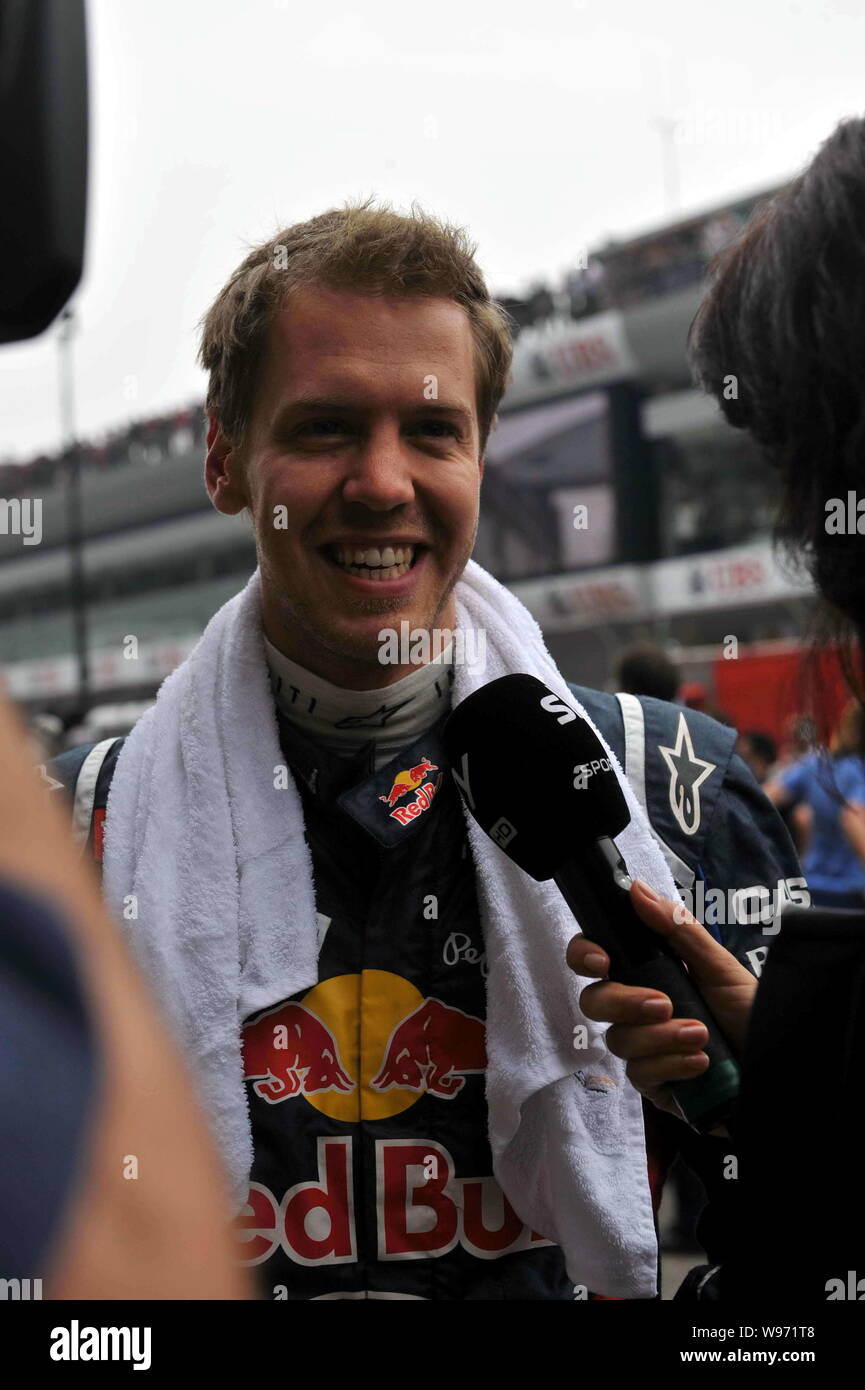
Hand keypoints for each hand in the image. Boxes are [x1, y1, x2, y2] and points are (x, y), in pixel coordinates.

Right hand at [566, 877, 758, 1118]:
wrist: (781, 1069)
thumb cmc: (751, 1014)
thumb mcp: (721, 967)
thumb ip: (678, 929)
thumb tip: (636, 889)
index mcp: (649, 973)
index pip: (595, 959)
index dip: (584, 955)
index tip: (601, 960)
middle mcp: (638, 1010)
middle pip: (595, 1001)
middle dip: (624, 1002)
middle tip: (663, 1004)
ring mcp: (643, 1049)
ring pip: (618, 1039)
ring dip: (660, 1037)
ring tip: (702, 1035)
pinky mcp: (653, 1085)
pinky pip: (640, 1074)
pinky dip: (671, 1065)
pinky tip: (701, 1063)